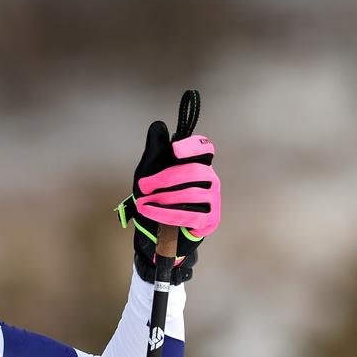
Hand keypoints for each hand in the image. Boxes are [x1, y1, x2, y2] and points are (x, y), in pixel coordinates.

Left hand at [115, 121, 219, 282]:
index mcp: (198, 164)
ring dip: (163, 199)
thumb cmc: (156, 197)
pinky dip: (165, 214)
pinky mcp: (209, 220)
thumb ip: (156, 149)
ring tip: (144, 204)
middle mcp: (209, 180)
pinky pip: (189, 215)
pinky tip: (150, 213)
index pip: (204, 148)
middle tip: (144, 186)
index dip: (192, 147)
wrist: (157, 231)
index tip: (175, 150)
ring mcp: (212, 200)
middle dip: (165, 178)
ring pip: (190, 194)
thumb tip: (158, 125)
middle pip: (194, 171)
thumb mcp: (150, 171)